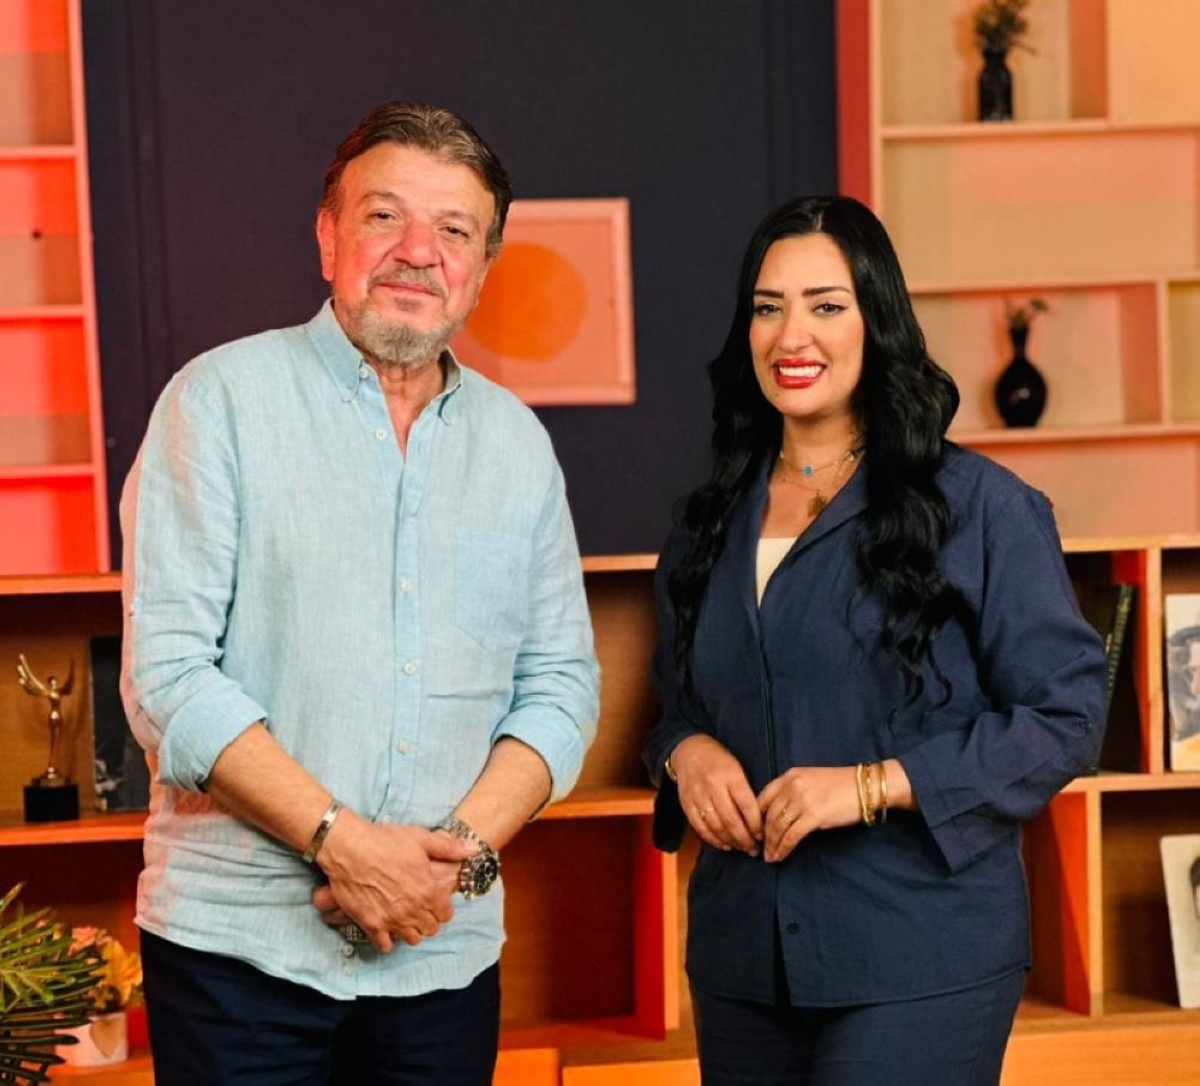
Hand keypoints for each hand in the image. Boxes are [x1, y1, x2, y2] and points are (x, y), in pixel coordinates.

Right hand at [311, 813, 472, 951]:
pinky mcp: (371, 924)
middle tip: (420, 910)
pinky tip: (386, 928)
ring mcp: (392, 919)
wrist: (351, 847)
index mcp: (429, 890)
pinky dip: (387, 940)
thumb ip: (449, 848)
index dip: (442, 908)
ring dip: (411, 931)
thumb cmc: (387, 840)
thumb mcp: (422, 838)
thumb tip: (474, 850)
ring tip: (405, 919)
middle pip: (430, 929)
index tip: (435, 902)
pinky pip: (385, 945)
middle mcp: (413, 909)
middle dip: (428, 921)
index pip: (445, 914)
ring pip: (412, 939)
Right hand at [669, 735, 761, 854]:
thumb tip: (759, 820)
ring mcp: (698, 796)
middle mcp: (713, 786)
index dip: (756, 825)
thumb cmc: (719, 760)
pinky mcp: (687, 804)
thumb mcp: (737, 768)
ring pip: (716, 827)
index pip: (747, 806)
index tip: (762, 836)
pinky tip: (725, 845)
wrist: (689, 751)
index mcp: (730, 775)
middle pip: (731, 820)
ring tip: (742, 848)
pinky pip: (701, 828)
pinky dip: (713, 840)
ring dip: (731, 842)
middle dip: (745, 839)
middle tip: (754, 849)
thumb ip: (746, 792)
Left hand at [757, 766, 861, 861]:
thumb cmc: (841, 785)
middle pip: (769, 814)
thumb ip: (793, 792)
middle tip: (762, 849)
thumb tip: (780, 815)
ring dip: (772, 845)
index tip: (757, 831)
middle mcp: (792, 786)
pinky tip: (780, 856)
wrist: (866, 787)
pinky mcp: (814, 816)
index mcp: (790, 775)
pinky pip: (792, 836)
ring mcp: (802, 800)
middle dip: (764, 835)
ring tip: (770, 857)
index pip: (764, 797)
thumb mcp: (811, 780)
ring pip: (778, 827)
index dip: (757, 817)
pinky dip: (783, 848)